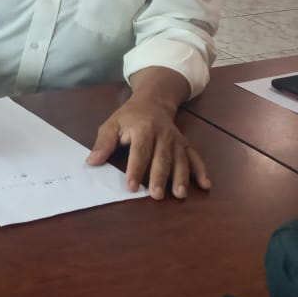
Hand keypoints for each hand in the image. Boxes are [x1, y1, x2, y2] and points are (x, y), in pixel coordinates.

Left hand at [87, 96, 211, 199]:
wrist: (154, 101)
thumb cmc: (129, 117)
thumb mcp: (112, 124)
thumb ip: (103, 144)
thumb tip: (92, 162)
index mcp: (143, 129)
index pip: (139, 152)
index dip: (135, 170)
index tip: (131, 187)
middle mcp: (162, 135)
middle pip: (161, 158)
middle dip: (159, 177)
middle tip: (156, 195)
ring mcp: (176, 140)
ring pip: (180, 160)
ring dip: (181, 178)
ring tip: (179, 194)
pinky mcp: (185, 144)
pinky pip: (195, 157)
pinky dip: (201, 171)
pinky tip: (206, 185)